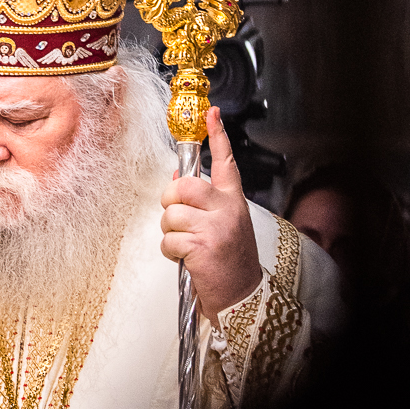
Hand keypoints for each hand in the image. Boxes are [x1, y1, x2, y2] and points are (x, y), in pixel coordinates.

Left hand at [159, 107, 262, 320]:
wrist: (241, 295)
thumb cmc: (228, 260)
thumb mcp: (222, 224)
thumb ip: (203, 201)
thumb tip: (176, 178)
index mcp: (233, 200)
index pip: (226, 162)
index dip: (217, 136)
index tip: (210, 113)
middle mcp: (227, 209)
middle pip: (183, 186)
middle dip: (170, 202)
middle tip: (179, 219)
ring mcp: (216, 227)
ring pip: (171, 214)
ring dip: (170, 233)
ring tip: (187, 245)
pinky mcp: (202, 246)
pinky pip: (168, 239)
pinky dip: (171, 252)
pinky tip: (187, 259)